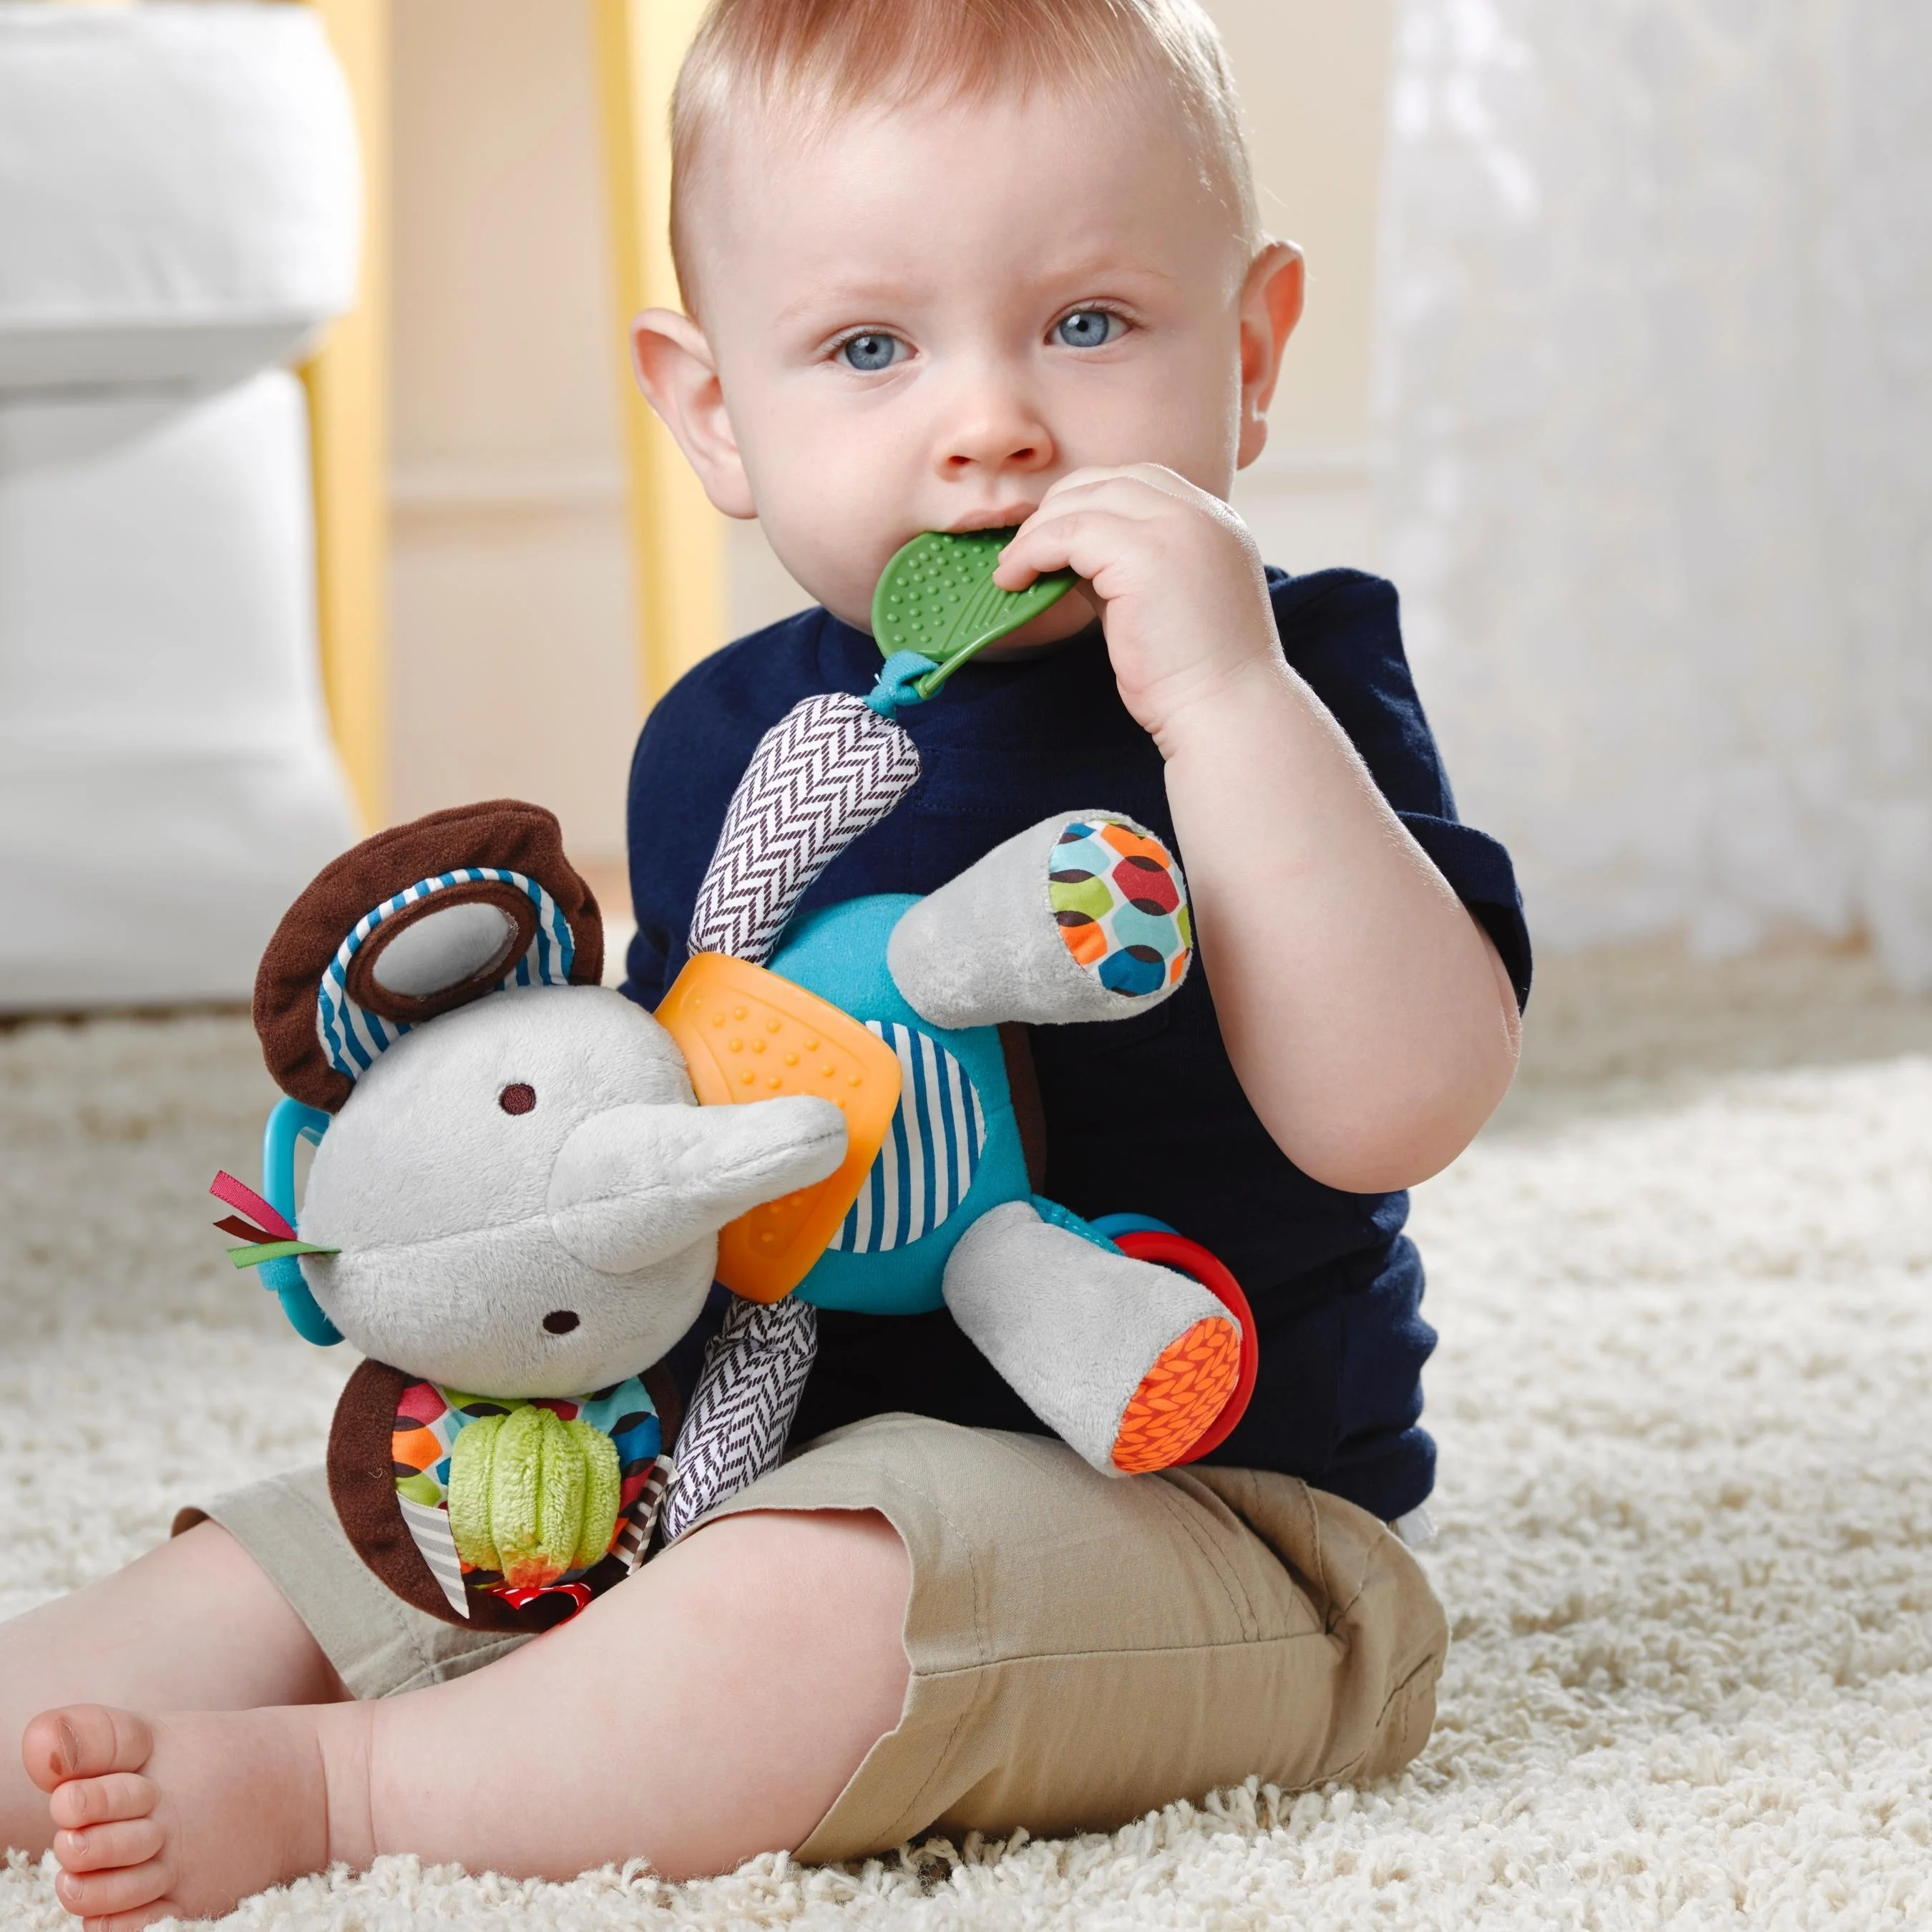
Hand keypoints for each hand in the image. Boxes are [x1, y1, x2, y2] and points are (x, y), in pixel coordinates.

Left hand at [993, 464, 1280, 749]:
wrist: (1226, 711)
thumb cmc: (1192, 674)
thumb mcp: (1158, 601)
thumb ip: (1120, 568)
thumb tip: (1064, 556)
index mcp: (1214, 520)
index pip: (1138, 481)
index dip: (1087, 501)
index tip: (1054, 535)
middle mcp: (1201, 512)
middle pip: (1108, 479)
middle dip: (1057, 509)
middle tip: (1023, 551)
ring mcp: (1177, 526)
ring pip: (1083, 501)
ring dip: (1037, 532)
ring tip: (1011, 570)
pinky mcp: (1145, 554)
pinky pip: (1068, 533)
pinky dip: (1032, 551)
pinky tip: (1015, 579)